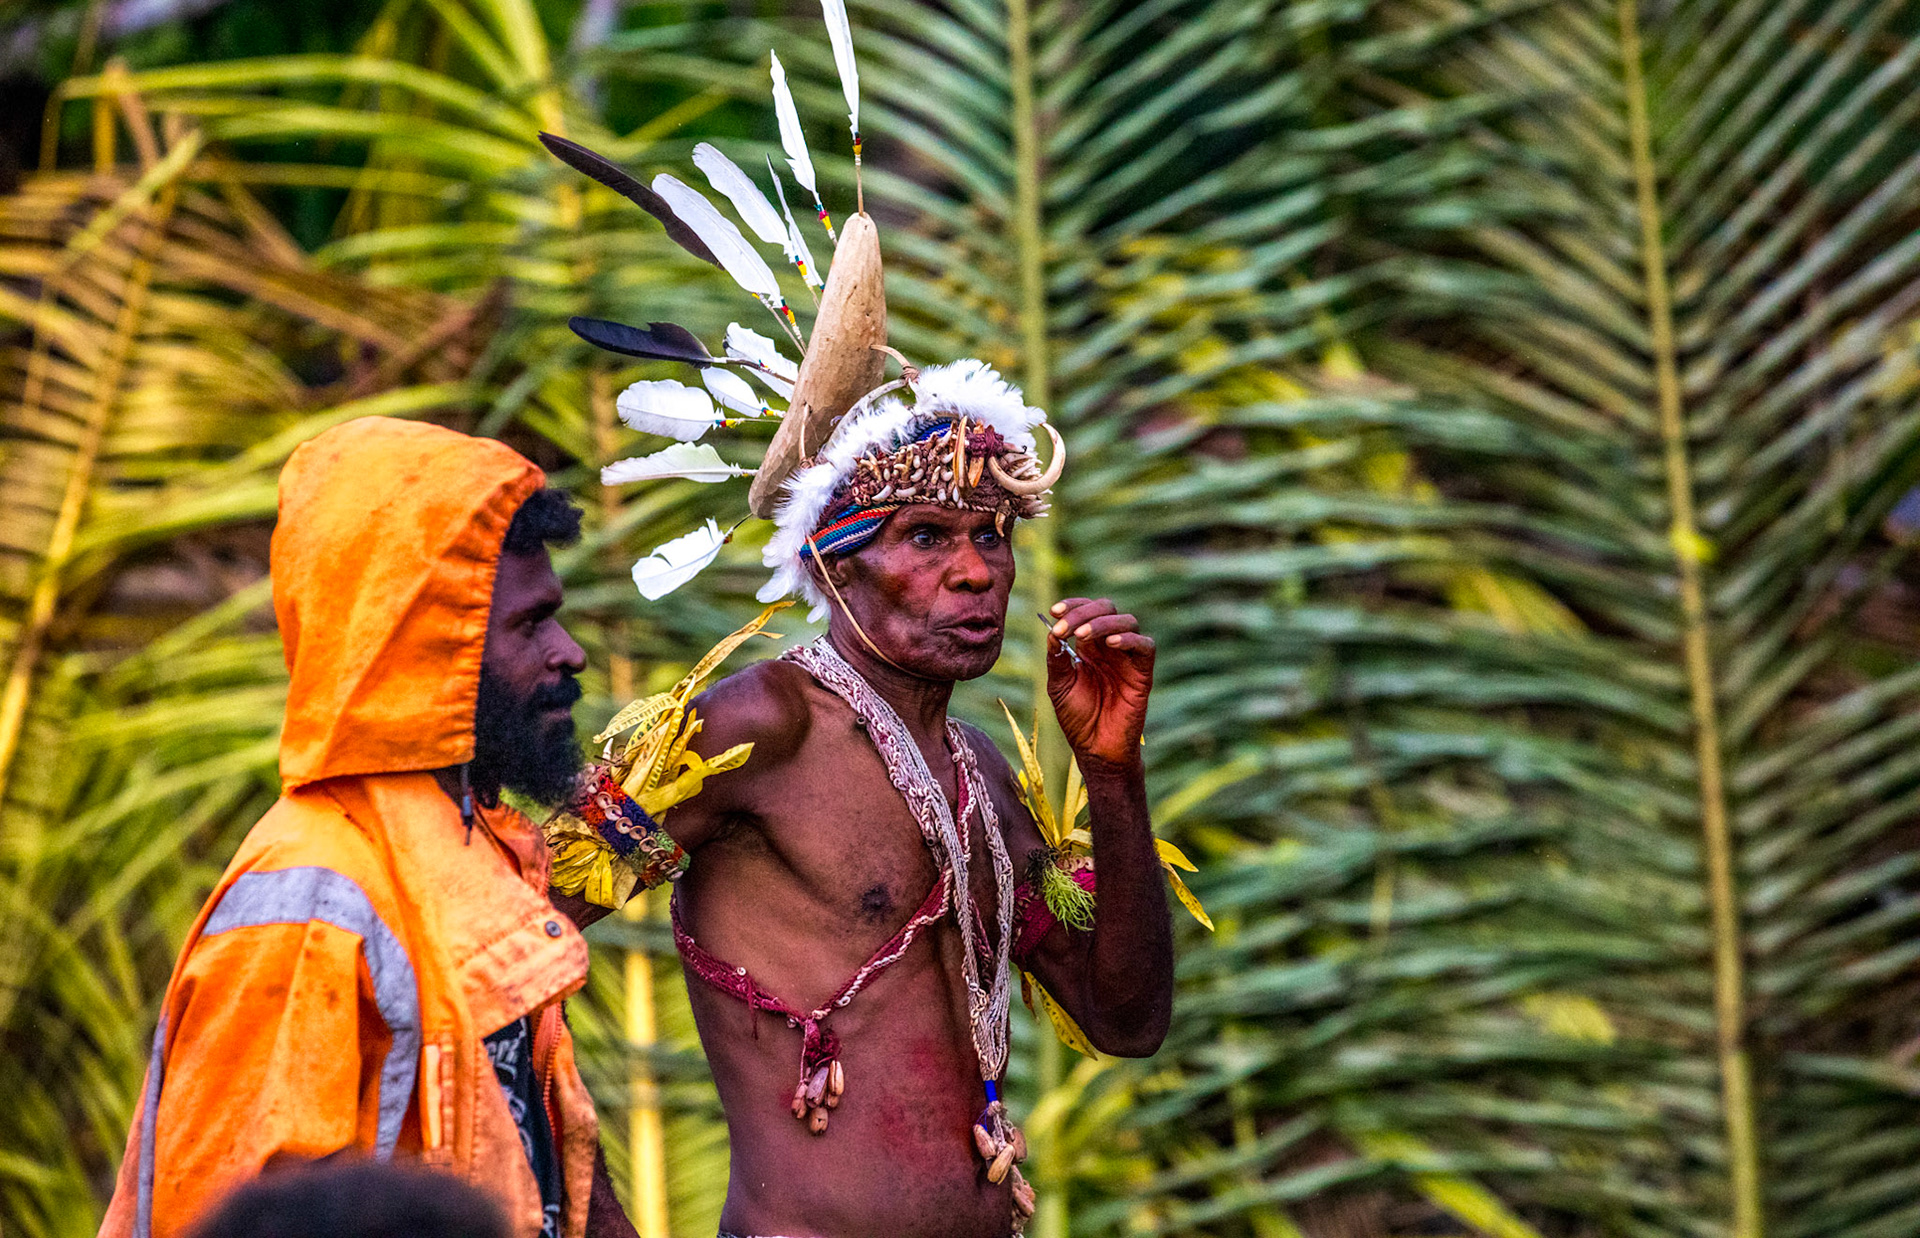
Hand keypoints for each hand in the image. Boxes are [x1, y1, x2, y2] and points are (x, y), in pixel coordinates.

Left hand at [1045, 598, 1153, 764]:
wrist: (1095, 748)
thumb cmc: (1077, 718)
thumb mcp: (1059, 685)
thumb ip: (1057, 658)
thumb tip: (1052, 631)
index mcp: (1089, 647)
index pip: (1086, 611)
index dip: (1073, 605)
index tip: (1054, 611)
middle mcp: (1110, 647)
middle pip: (1107, 608)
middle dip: (1084, 612)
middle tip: (1066, 628)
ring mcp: (1128, 659)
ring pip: (1127, 622)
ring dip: (1102, 622)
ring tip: (1081, 636)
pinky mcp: (1143, 674)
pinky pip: (1146, 647)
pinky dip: (1130, 640)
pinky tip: (1111, 644)